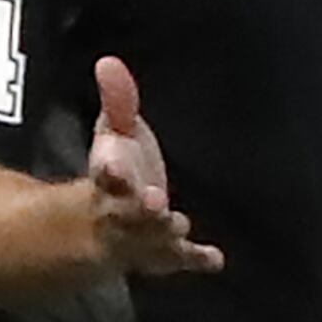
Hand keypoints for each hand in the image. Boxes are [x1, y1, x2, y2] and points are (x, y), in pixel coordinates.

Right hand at [81, 58, 223, 278]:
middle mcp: (122, 211)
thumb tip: (108, 61)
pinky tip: (216, 260)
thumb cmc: (118, 169)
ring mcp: (144, 236)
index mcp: (109, 177)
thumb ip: (118, 101)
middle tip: (156, 202)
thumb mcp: (115, 132)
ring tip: (179, 224)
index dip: (109, 171)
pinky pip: (180, 259)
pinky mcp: (166, 254)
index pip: (105, 174)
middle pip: (127, 211)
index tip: (113, 166)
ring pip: (150, 239)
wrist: (106, 224)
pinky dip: (196, 260)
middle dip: (139, 208)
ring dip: (163, 233)